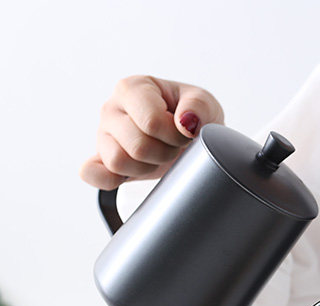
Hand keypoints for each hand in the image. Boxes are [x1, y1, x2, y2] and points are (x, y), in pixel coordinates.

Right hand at [79, 75, 223, 188]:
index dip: (174, 136)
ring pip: (118, 162)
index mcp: (133, 88)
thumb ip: (199, 107)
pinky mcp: (100, 159)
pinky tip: (129, 176)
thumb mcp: (205, 104)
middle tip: (173, 147)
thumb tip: (186, 123)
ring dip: (146, 167)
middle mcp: (112, 108)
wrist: (187, 141)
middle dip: (164, 153)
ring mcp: (103, 135)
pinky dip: (108, 180)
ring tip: (158, 157)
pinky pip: (92, 173)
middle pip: (137, 145)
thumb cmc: (192, 119)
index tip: (184, 134)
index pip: (151, 122)